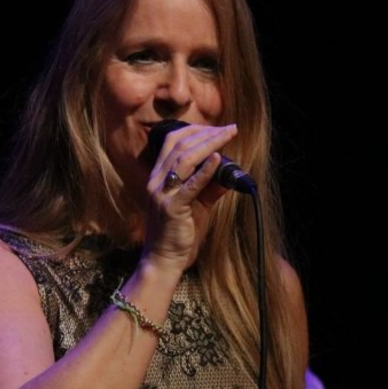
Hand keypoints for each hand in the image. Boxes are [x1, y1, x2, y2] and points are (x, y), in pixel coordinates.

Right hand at [141, 123, 237, 271]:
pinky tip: (218, 158)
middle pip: (179, 145)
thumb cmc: (178, 233)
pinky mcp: (172, 208)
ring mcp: (162, 194)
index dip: (195, 130)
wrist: (163, 260)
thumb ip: (209, 187)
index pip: (172, 142)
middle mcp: (157, 181)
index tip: (217, 128)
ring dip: (208, 144)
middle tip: (230, 128)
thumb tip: (230, 173)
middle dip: (206, 133)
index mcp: (159, 177)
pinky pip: (190, 185)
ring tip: (227, 136)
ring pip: (184, 160)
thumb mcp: (196, 205)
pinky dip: (205, 170)